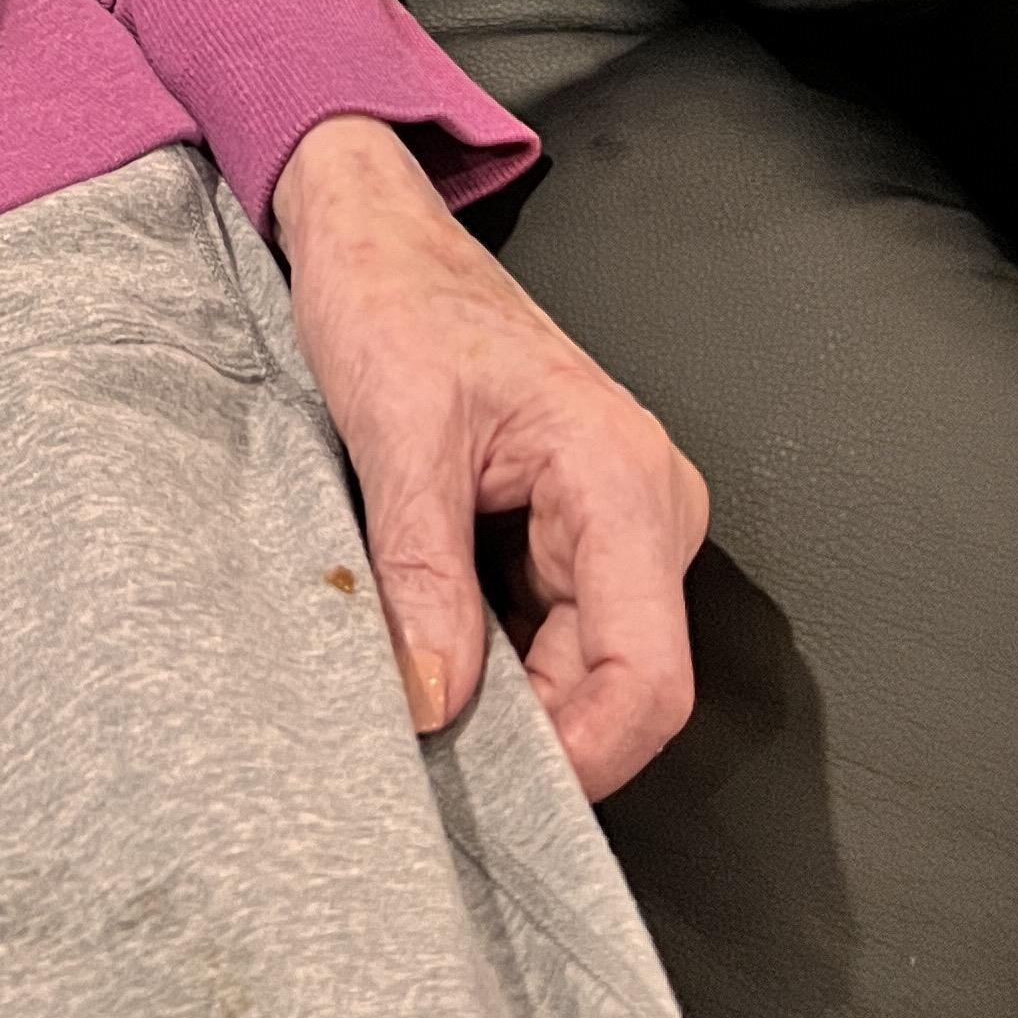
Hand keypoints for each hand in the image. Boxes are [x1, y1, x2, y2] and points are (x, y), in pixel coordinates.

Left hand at [272, 118, 707, 799]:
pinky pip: (555, 627)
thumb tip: (435, 704)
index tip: (491, 789)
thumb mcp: (396, 433)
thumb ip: (422, 576)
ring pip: (585, 663)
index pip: (645, 674)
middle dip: (537, 734)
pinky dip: (499, 658)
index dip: (584, 755)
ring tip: (420, 695)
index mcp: (622, 478)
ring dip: (512, 698)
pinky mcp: (576, 526)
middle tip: (431, 751)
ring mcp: (616, 519)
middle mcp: (644, 505)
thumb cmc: (391, 296)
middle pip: (620, 681)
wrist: (373, 227)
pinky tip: (436, 655)